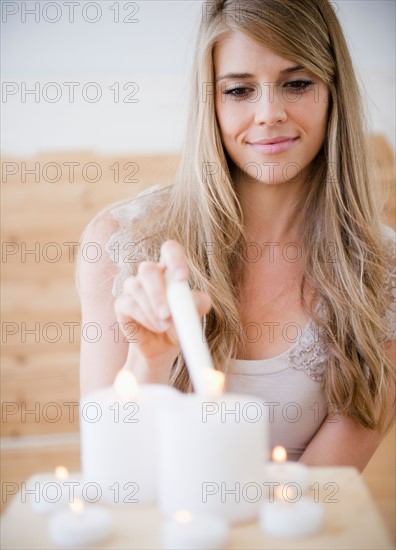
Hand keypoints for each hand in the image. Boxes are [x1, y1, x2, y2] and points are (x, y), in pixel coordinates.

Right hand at [114, 240, 211, 367]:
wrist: (164, 347)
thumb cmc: (180, 324)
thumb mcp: (193, 314)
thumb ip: (198, 304)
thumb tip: (196, 300)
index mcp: (169, 270)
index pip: (169, 250)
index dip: (174, 258)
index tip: (182, 278)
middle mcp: (149, 275)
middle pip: (147, 269)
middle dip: (157, 292)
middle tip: (167, 314)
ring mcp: (133, 288)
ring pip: (136, 287)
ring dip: (152, 309)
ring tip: (165, 326)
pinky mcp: (122, 304)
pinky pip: (129, 305)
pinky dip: (144, 317)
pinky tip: (156, 327)